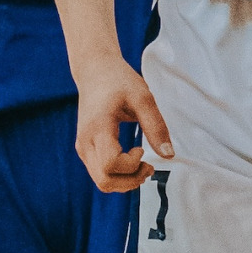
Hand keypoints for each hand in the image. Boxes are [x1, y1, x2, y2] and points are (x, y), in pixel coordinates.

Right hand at [75, 55, 173, 192]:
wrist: (95, 71)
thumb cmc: (119, 81)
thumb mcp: (143, 97)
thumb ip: (156, 126)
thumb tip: (168, 155)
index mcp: (98, 128)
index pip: (110, 164)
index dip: (131, 165)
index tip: (142, 149)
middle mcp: (86, 142)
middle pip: (104, 181)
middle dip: (130, 181)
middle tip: (149, 168)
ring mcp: (83, 147)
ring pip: (101, 182)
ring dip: (125, 182)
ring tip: (143, 166)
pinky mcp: (85, 149)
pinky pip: (100, 173)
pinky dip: (118, 176)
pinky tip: (132, 161)